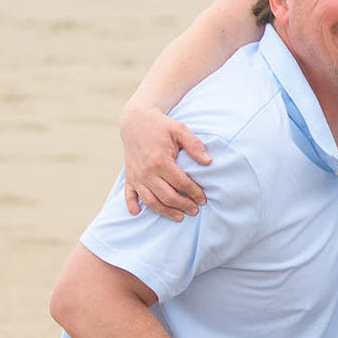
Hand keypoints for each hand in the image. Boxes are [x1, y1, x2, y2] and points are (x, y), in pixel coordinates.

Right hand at [121, 102, 210, 220]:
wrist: (135, 121)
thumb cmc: (160, 126)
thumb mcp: (180, 129)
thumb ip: (195, 145)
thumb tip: (209, 162)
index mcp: (160, 161)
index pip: (181, 183)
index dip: (194, 193)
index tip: (203, 198)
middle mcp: (146, 172)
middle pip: (167, 196)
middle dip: (183, 205)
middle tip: (195, 210)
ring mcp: (136, 176)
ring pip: (150, 201)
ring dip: (165, 211)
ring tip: (179, 217)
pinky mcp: (129, 176)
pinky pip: (129, 195)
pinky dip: (132, 205)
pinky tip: (137, 213)